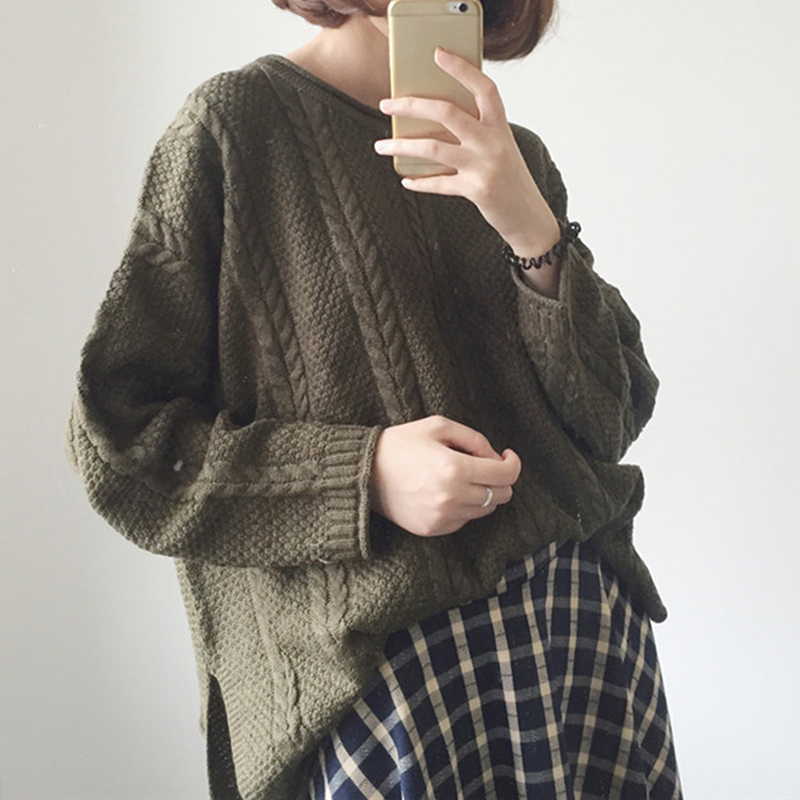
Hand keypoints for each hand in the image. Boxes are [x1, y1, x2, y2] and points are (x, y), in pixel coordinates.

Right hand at [369, 415, 521, 536]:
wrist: (363, 473)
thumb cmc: (400, 444)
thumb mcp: (438, 426)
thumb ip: (474, 439)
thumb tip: (496, 457)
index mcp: (454, 468)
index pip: (505, 475)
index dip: (512, 464)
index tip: (506, 456)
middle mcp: (452, 497)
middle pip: (500, 495)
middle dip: (499, 479)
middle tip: (485, 466)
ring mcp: (442, 517)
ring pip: (484, 510)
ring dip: (482, 493)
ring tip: (462, 478)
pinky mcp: (432, 529)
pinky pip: (464, 521)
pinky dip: (464, 507)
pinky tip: (446, 492)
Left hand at [374, 48, 560, 262]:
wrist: (528, 216)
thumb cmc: (510, 179)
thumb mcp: (501, 148)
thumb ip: (478, 132)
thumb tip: (435, 121)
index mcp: (500, 126)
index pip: (483, 88)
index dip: (462, 69)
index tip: (438, 55)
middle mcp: (492, 142)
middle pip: (447, 112)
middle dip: (412, 106)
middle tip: (386, 104)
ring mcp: (484, 166)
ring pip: (434, 148)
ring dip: (402, 146)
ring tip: (381, 146)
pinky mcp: (476, 190)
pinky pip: (439, 183)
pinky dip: (419, 182)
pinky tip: (406, 179)